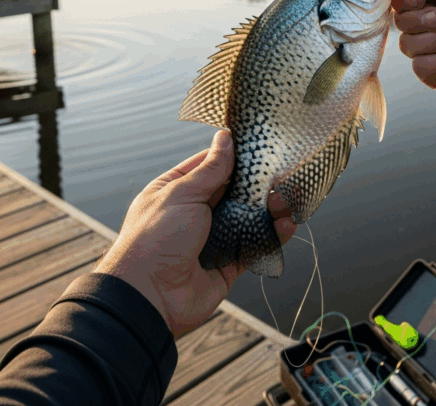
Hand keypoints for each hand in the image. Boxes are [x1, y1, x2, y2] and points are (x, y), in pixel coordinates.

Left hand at [93, 130, 295, 337]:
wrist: (148, 298)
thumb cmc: (156, 238)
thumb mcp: (182, 194)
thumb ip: (211, 169)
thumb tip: (225, 136)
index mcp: (178, 191)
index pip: (212, 165)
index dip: (235, 155)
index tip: (261, 145)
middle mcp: (197, 212)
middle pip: (236, 191)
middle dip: (259, 183)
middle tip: (282, 174)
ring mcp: (214, 238)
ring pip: (249, 217)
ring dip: (270, 208)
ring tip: (285, 200)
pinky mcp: (228, 263)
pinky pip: (255, 245)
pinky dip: (273, 235)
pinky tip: (287, 224)